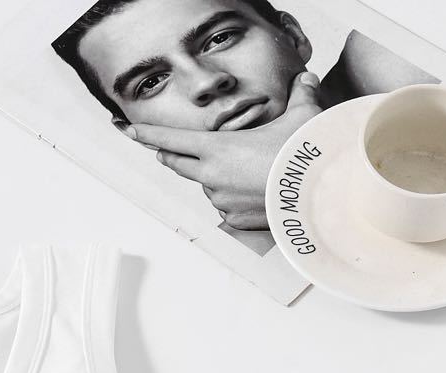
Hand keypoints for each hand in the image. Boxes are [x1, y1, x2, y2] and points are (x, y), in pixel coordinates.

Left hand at [128, 71, 325, 231]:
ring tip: (244, 171)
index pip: (172, 138)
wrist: (317, 197)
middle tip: (165, 150)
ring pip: (206, 186)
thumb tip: (306, 80)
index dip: (148, 133)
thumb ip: (300, 97)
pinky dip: (233, 199)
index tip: (128, 130)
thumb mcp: (303, 119)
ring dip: (213, 178)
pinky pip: (225, 207)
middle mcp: (211, 176)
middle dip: (170, 155)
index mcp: (218, 148)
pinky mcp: (231, 219)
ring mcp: (220, 200)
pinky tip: (254, 192)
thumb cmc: (304, 157)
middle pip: (177, 163)